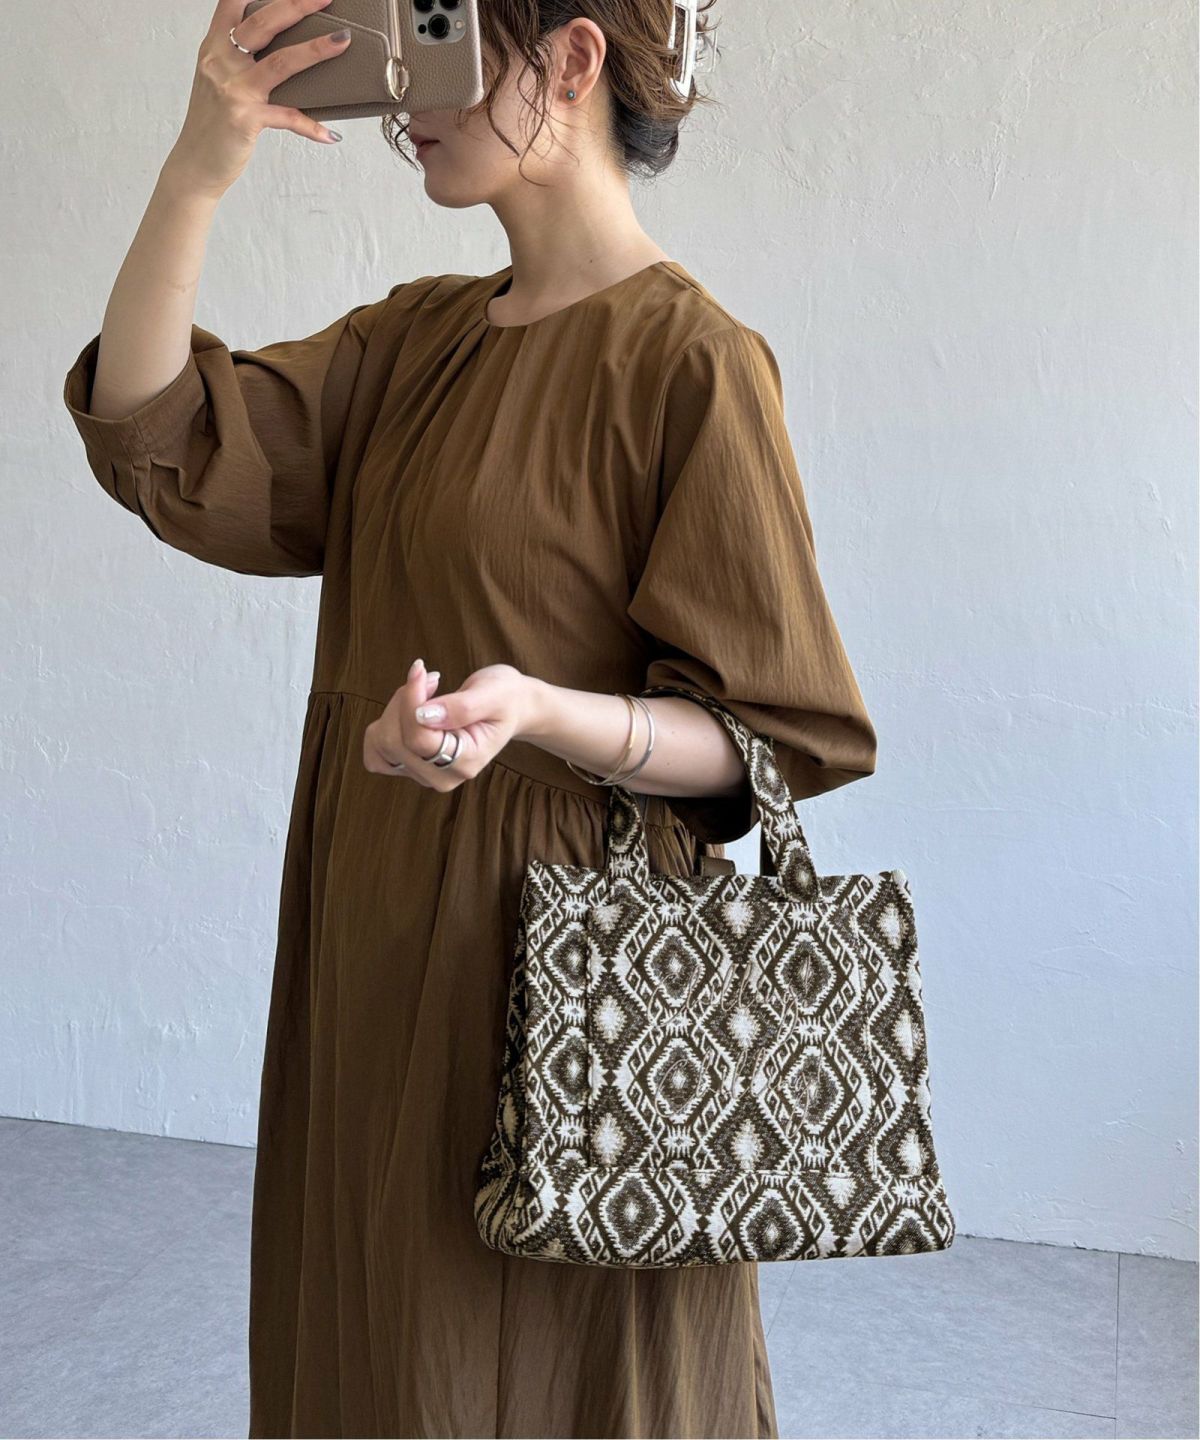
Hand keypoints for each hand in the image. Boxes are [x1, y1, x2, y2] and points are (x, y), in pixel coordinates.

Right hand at [166, 0, 351, 197]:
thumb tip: (283, 50)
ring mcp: (233, 89)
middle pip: (262, 23)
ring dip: (315, 50)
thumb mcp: (218, 82)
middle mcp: (221, 62)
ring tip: (341, 41)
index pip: (232, 4)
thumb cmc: (212, 125)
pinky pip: (287, 117)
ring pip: (280, 62)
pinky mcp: (245, 119)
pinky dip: (311, 126)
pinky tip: (330, 134)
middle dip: (296, 5)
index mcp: (214, 48)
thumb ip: (240, 60)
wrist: (195, 165)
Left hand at [362, 659, 541, 790]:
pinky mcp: (409, 764)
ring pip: (381, 743)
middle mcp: (442, 776)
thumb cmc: (505, 697)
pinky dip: (384, 723)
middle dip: (404, 700)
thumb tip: (422, 716)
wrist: (509, 707)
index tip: (420, 669)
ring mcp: (423, 773)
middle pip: (394, 742)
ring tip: (424, 691)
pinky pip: (375, 750)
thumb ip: (461, 707)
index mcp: (466, 762)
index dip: (411, 700)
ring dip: (394, 709)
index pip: (418, 739)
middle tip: (427, 677)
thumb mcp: (493, 694)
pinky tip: (408, 708)